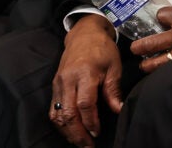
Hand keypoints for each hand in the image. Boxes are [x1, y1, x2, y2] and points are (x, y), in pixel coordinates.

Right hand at [50, 15, 121, 146]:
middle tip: (88, 145)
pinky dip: (60, 123)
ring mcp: (58, 84)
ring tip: (79, 141)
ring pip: (57, 114)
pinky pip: (53, 109)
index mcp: (85, 74)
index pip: (85, 104)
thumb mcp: (114, 67)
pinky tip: (70, 130)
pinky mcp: (54, 86)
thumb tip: (117, 110)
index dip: (90, 121)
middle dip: (78, 133)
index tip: (97, 132)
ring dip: (67, 131)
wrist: (84, 35)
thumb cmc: (103, 50)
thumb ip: (113, 90)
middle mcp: (68, 80)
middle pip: (68, 113)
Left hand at [128, 3, 171, 73]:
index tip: (160, 21)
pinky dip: (166, 70)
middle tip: (135, 49)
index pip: (159, 16)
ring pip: (156, 62)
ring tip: (145, 65)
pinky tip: (163, 71)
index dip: (159, 18)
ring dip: (148, 65)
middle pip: (149, 43)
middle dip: (138, 47)